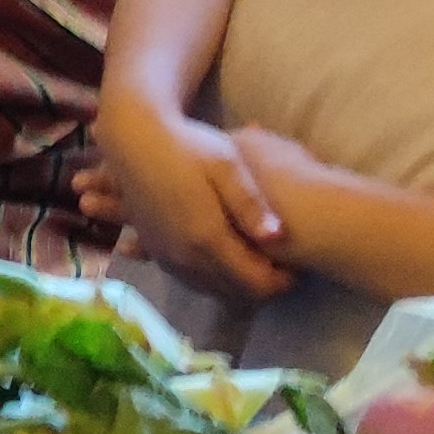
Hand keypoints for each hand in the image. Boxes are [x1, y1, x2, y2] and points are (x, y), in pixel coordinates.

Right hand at [89, 92, 293, 302]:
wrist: (134, 141)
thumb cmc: (187, 146)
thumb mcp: (226, 165)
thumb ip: (251, 204)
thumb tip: (278, 237)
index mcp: (208, 238)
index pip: (256, 282)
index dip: (283, 281)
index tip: (298, 266)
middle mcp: (186, 257)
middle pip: (237, 292)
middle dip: (264, 284)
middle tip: (283, 263)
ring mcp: (167, 257)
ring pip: (213, 290)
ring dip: (238, 283)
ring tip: (258, 260)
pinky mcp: (155, 252)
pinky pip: (192, 280)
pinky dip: (215, 279)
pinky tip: (227, 260)